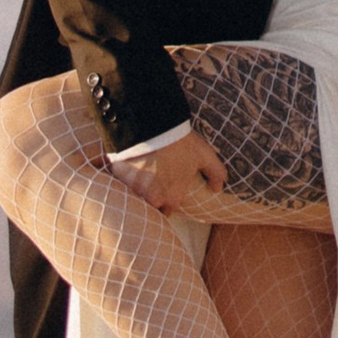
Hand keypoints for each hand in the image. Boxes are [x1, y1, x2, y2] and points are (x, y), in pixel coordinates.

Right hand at [109, 129, 230, 215]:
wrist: (154, 125)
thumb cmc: (181, 142)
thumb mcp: (204, 155)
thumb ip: (215, 173)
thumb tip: (218, 188)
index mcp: (173, 198)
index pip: (168, 212)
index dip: (167, 201)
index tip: (165, 189)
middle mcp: (153, 199)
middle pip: (150, 207)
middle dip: (150, 199)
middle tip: (151, 182)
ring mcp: (135, 190)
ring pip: (134, 198)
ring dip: (135, 191)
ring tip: (138, 176)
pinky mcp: (119, 179)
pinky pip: (118, 186)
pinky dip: (122, 181)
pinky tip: (126, 170)